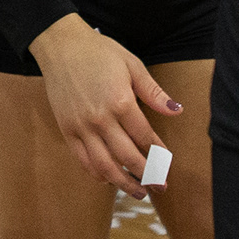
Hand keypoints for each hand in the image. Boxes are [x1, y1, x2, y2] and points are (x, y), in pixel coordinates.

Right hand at [28, 12, 181, 199]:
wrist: (61, 46)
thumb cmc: (100, 52)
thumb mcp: (132, 65)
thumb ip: (153, 92)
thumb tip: (176, 110)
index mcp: (121, 101)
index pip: (146, 137)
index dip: (160, 155)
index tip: (169, 166)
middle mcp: (101, 119)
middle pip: (128, 157)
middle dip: (148, 175)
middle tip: (161, 187)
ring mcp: (81, 127)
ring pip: (105, 166)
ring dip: (124, 183)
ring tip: (139, 192)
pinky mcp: (67, 130)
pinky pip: (83, 160)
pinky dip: (97, 174)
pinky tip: (110, 179)